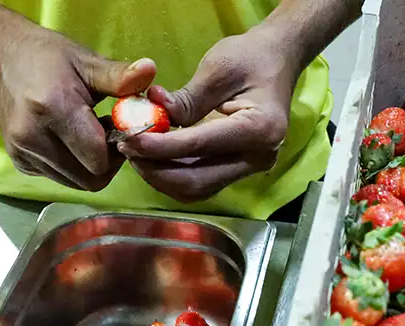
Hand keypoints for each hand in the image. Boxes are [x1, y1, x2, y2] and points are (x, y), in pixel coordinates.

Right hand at [0, 26, 156, 190]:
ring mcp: (23, 153)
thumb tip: (151, 70)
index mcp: (53, 109)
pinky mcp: (19, 162)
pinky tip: (70, 140)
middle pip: (90, 179)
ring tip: (88, 135)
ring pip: (76, 183)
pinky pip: (59, 178)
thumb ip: (119, 76)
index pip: (98, 158)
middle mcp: (33, 137)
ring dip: (90, 166)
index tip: (120, 129)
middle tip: (108, 136)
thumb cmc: (47, 57)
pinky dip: (73, 166)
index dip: (118, 150)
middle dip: (107, 163)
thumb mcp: (86, 61)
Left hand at [117, 28, 295, 201]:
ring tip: (137, 153)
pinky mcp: (237, 169)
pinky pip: (200, 183)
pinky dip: (172, 175)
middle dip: (156, 170)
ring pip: (196, 189)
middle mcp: (258, 157)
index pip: (201, 146)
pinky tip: (154, 157)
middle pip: (197, 182)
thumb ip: (186, 99)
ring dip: (161, 177)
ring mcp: (249, 168)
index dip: (160, 147)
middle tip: (127, 149)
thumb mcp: (218, 68)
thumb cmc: (251, 58)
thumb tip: (153, 114)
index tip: (129, 138)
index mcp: (259, 129)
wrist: (277, 62)